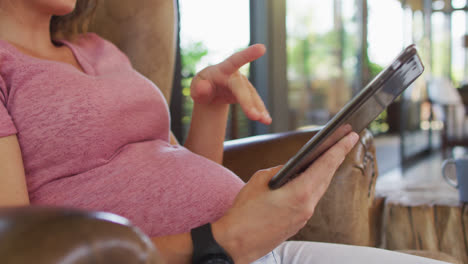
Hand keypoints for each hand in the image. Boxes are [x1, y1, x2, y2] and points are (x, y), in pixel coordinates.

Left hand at [190, 44, 270, 123]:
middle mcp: (236, 76)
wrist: (210, 92)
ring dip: (259, 109)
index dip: (248, 54)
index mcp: (222, 69)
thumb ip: (198, 88)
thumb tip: (204, 89)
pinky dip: (261, 112)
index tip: (262, 48)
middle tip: (254, 116)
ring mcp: (244, 85)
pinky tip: (266, 120)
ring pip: (252, 97)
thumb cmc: (202, 86)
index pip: (235, 60)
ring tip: (265, 121)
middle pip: (242, 88)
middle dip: (247, 102)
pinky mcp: (249, 95)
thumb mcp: (195, 87)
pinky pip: (256, 103)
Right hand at [212, 132, 359, 263]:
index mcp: (300, 193)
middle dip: (337, 157)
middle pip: (326, 176)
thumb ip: (279, 171)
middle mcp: (307, 206)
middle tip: (346, 140)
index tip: (351, 136)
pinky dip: (314, 185)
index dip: (340, 148)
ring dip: (326, 171)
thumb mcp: (259, 180)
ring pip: (320, 189)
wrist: (235, 243)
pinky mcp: (297, 224)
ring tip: (331, 156)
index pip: (325, 165)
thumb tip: (290, 169)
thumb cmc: (244, 212)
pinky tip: (312, 178)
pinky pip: (311, 199)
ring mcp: (304, 217)